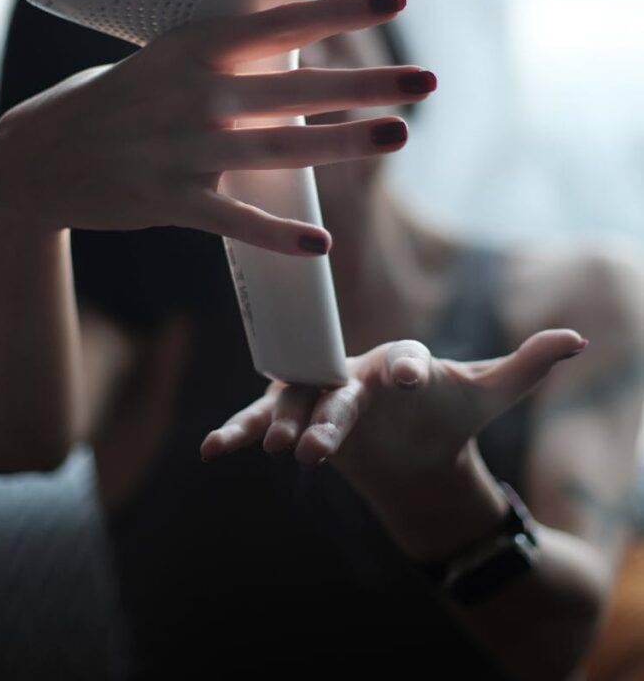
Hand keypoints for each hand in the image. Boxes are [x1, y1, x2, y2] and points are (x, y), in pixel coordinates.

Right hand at [0, 0, 435, 252]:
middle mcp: (194, 93)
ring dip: (344, 143)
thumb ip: (226, 61)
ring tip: (399, 136)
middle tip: (426, 82)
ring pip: (279, 147)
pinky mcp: (168, 200)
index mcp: (193, 49)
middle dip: (368, 84)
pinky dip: (278, 233)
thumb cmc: (115, 103)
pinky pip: (235, 220)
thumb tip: (297, 54)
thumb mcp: (164, 62)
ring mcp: (182, 148)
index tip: (396, 0)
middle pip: (296, 87)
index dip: (341, 12)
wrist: (40, 155)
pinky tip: (320, 244)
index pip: (280, 24)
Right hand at [200, 329, 587, 539]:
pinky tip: (211, 450)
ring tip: (264, 448)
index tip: (406, 376)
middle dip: (331, 417)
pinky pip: (261, 421)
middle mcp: (355, 368)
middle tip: (316, 447)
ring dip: (275, 424)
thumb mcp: (488, 395)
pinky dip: (237, 431)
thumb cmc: (449, 413)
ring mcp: (319, 392)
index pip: (403, 357)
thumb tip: (577, 338)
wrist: (410, 447)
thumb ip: (524, 366)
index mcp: (402, 358)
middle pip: (341, 389)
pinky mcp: (294, 416)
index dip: (404, 365)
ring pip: (293, 404)